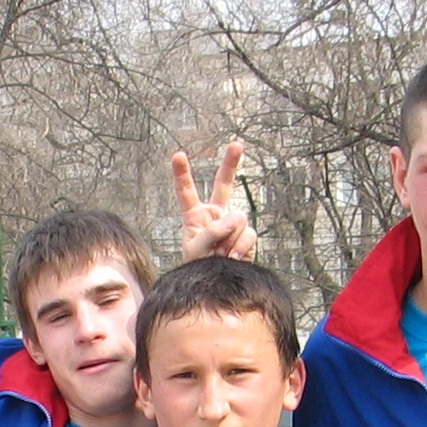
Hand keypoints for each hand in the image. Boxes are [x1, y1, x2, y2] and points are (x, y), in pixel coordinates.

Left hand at [173, 142, 257, 262]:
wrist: (217, 283)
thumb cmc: (198, 267)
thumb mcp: (196, 250)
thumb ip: (211, 232)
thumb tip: (235, 219)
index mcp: (194, 215)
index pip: (186, 192)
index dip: (182, 173)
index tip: (178, 155)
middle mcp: (215, 214)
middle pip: (224, 183)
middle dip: (231, 163)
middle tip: (237, 143)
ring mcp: (232, 223)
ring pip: (238, 218)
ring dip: (230, 238)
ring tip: (220, 254)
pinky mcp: (246, 235)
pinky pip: (248, 234)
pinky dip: (240, 246)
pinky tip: (232, 257)